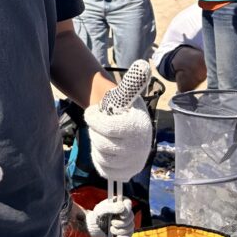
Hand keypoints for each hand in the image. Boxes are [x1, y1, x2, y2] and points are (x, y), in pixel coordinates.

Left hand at [85, 60, 152, 181]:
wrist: (122, 123)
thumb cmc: (119, 106)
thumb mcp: (123, 92)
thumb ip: (132, 81)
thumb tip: (143, 65)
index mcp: (141, 126)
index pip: (108, 129)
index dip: (95, 120)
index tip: (93, 112)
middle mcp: (142, 147)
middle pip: (104, 145)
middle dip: (96, 133)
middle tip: (100, 125)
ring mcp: (135, 162)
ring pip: (102, 157)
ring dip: (97, 144)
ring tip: (104, 135)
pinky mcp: (127, 172)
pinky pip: (105, 170)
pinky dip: (99, 158)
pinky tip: (104, 147)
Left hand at [85, 197, 134, 236]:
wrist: (92, 227)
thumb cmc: (96, 215)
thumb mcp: (102, 210)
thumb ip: (112, 208)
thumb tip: (123, 208)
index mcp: (119, 202)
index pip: (128, 203)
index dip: (127, 210)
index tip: (122, 216)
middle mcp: (123, 211)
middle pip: (131, 216)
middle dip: (122, 222)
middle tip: (112, 223)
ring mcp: (124, 221)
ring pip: (130, 226)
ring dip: (121, 230)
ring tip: (111, 229)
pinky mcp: (123, 231)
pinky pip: (129, 235)